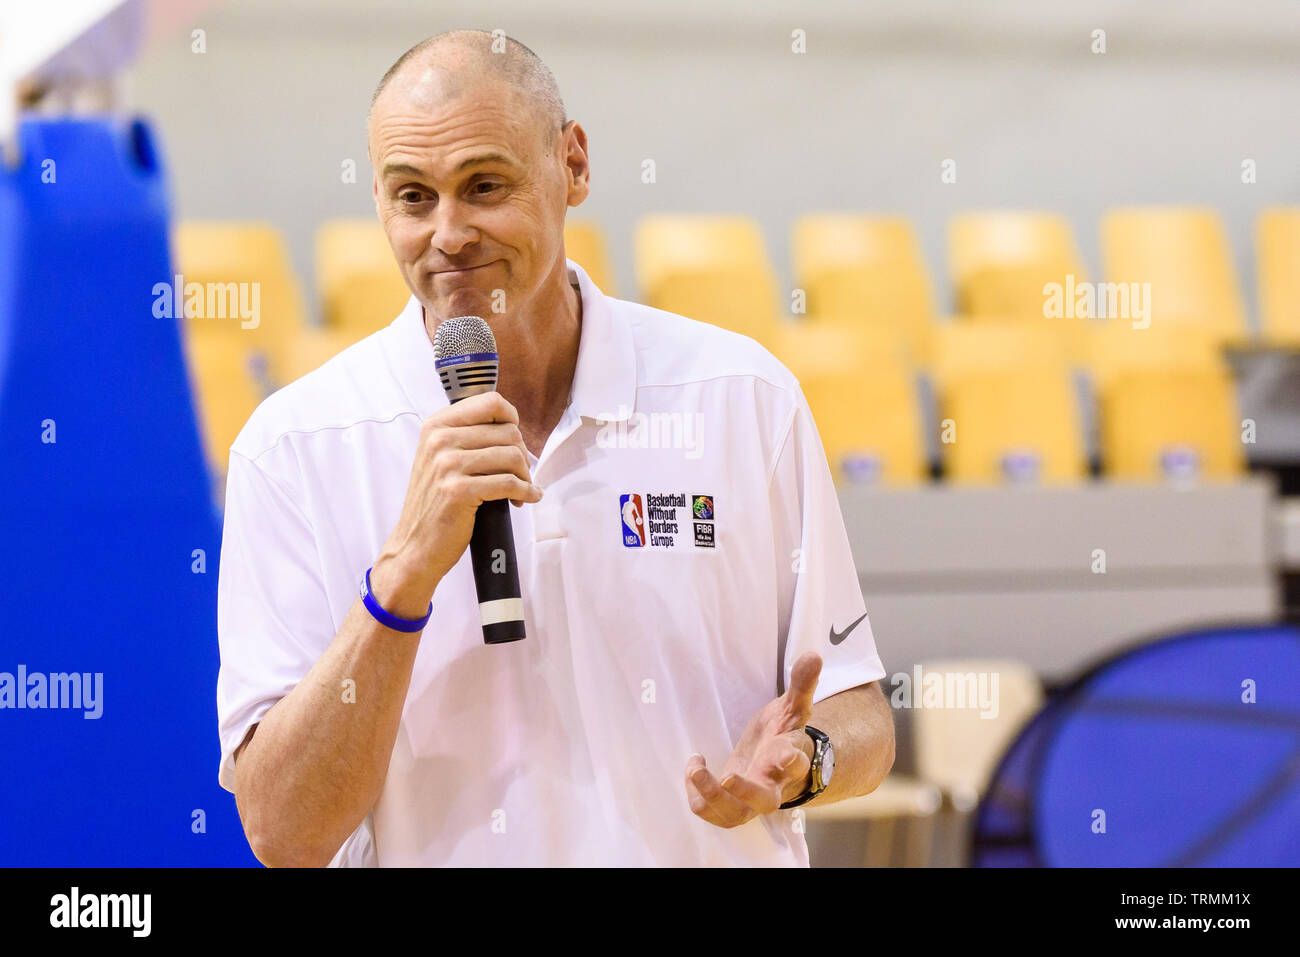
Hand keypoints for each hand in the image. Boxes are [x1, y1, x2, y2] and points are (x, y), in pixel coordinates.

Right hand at [370, 391, 542, 617]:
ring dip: (525, 476)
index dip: (512, 419)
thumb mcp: (441, 459)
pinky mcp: (458, 491)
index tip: (516, 440)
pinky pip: (509, 483)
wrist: (415, 546)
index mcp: (436, 426)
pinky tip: (526, 499)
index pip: (491, 402)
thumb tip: (511, 424)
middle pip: (508, 432)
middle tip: (519, 475)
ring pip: (513, 456)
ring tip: (520, 490)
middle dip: (522, 455)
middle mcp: (439, 440)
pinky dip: (526, 492)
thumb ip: (468, 436)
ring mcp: (446, 465)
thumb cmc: (435, 503)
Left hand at [684, 652, 822, 827]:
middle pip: (765, 802)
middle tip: (728, 777)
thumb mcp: (792, 707)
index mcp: (789, 759)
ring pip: (734, 814)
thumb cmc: (782, 734)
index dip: (792, 761)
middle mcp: (771, 785)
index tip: (785, 753)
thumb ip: (801, 685)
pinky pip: (711, 813)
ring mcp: (749, 801)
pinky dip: (697, 798)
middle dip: (745, 792)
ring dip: (712, 795)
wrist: (774, 764)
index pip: (796, 765)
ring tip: (695, 766)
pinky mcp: (729, 806)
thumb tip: (814, 656)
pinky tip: (693, 768)